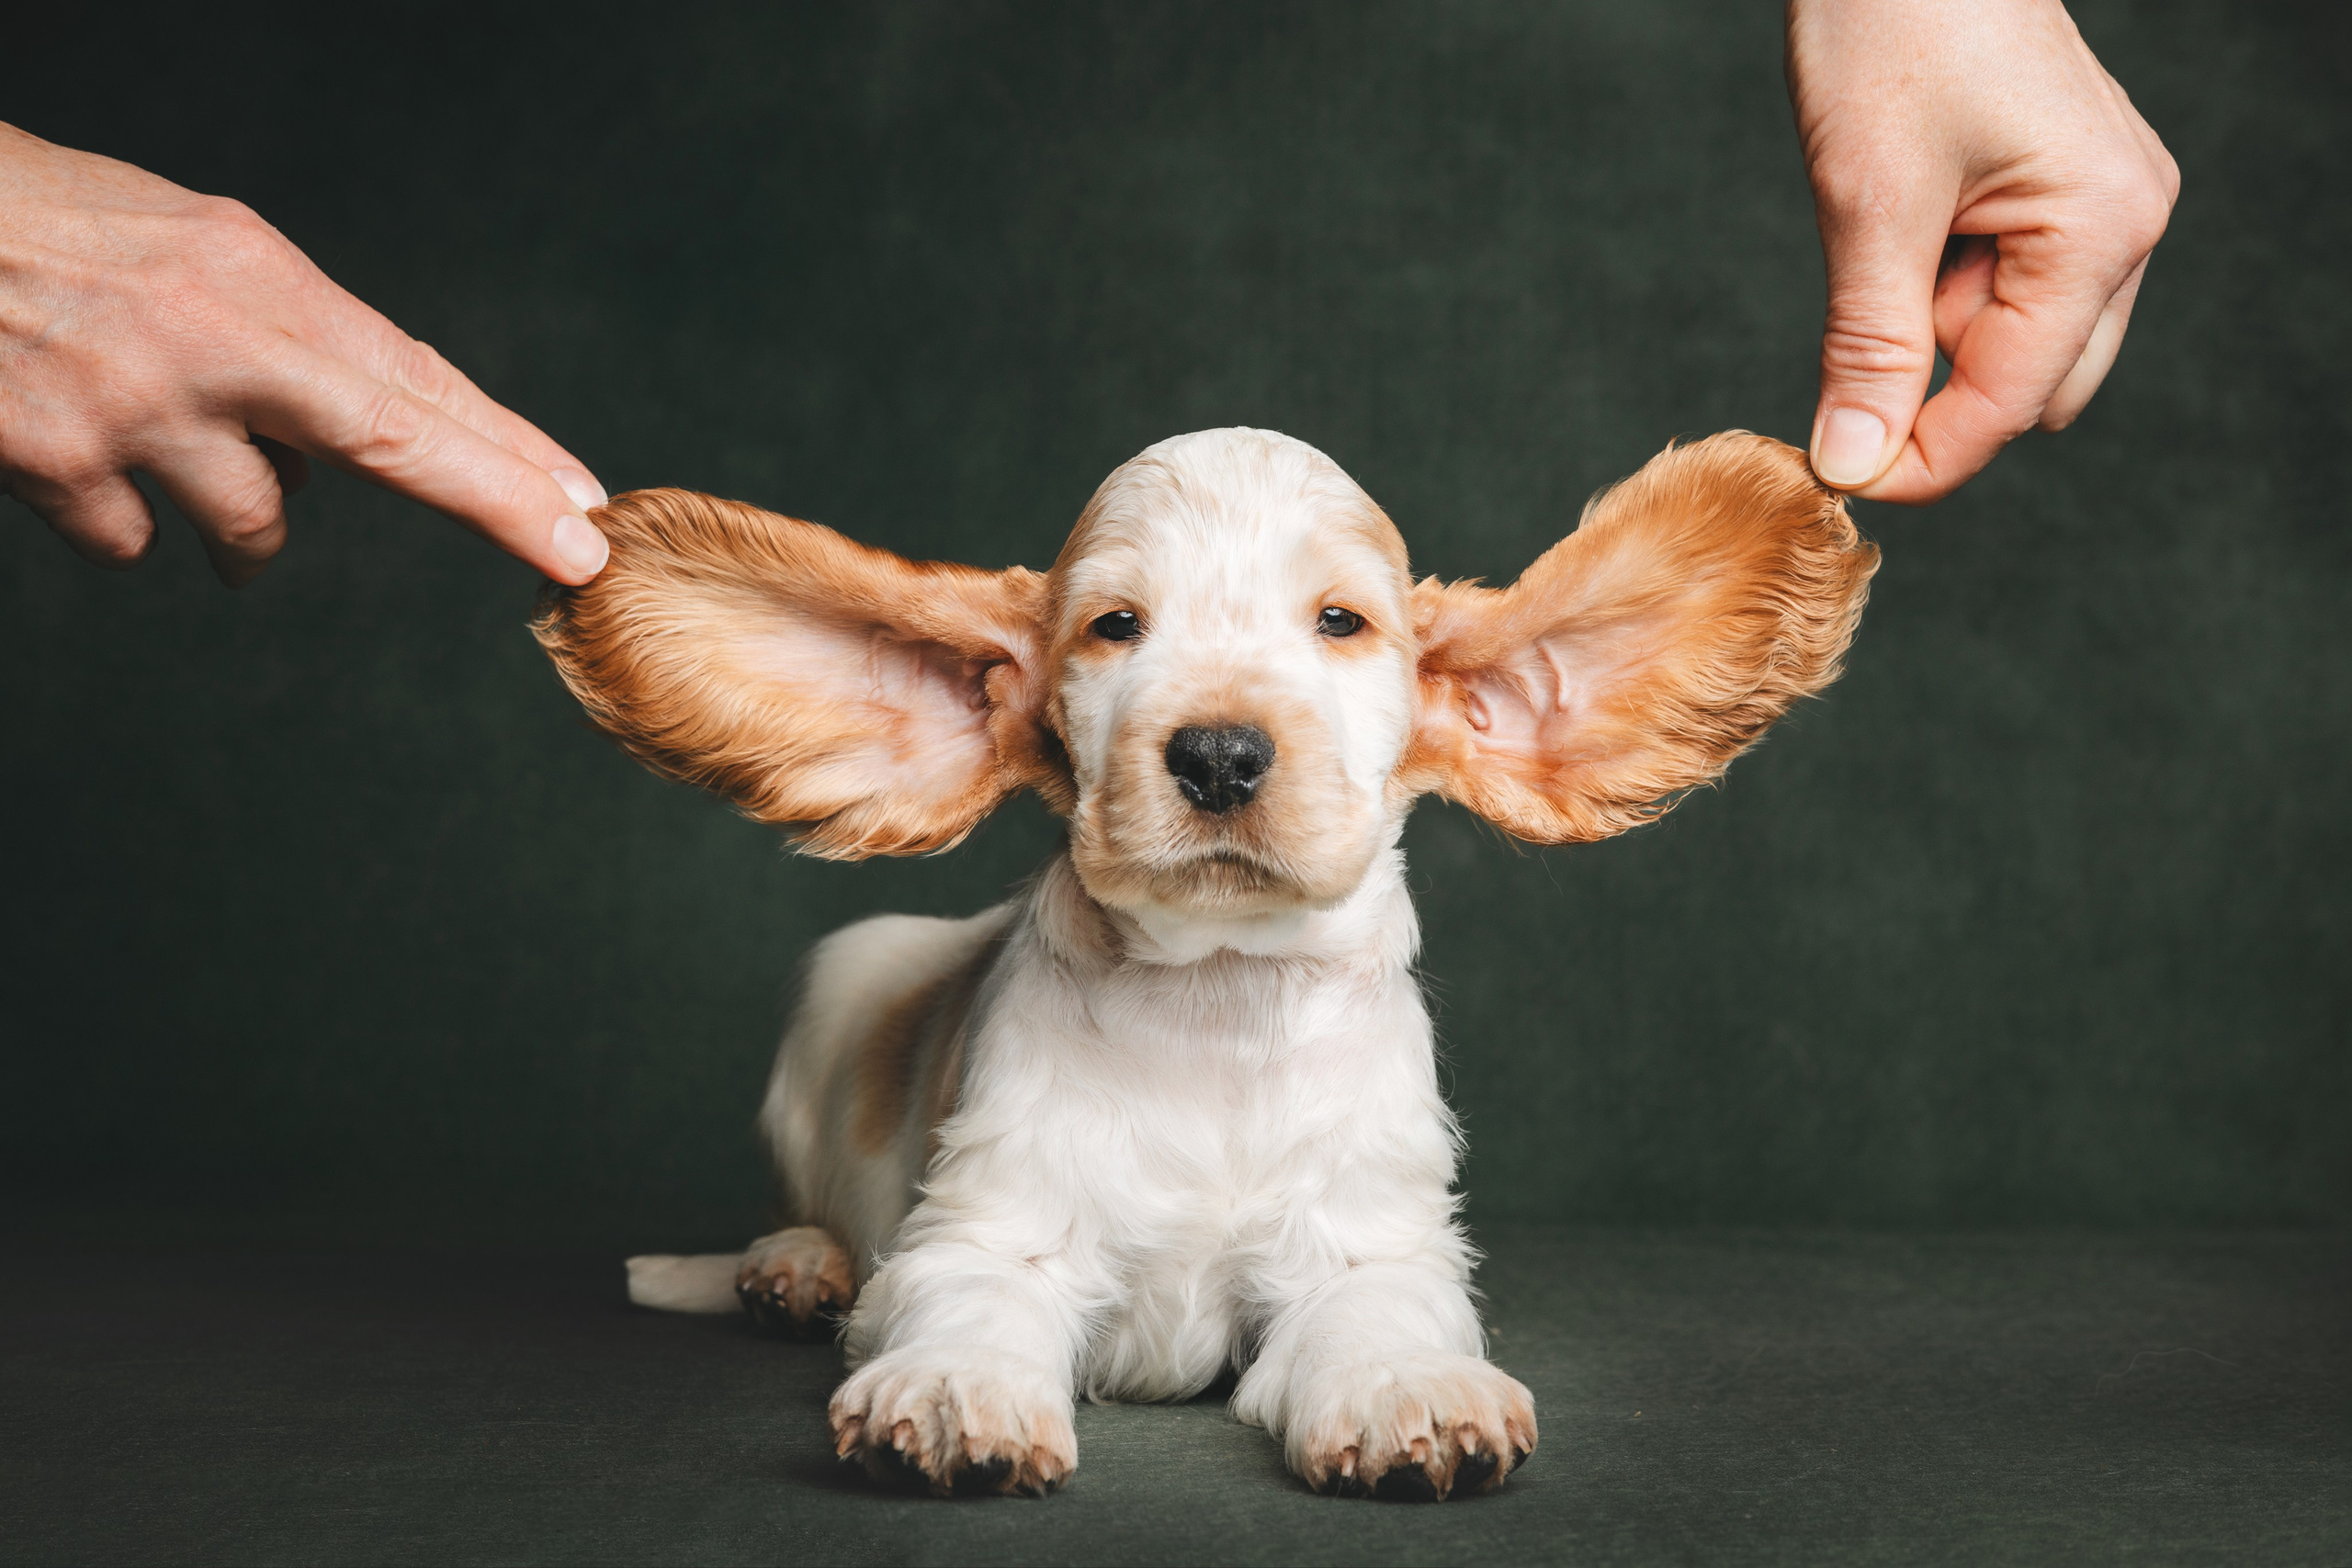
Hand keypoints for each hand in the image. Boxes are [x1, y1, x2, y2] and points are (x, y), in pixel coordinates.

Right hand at [0, 122, 607, 585]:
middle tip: (571, 553)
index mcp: (255, 274)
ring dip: (241, 523)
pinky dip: (122, 522)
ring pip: (253, 523)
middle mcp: (212, 339)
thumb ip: (278, 337)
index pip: (413, 375)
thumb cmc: (46, 225)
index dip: (507, 447)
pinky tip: (83, 464)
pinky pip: (132, 543)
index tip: (583, 499)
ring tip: (178, 457)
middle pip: (395, 444)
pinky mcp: (53, 463)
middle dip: (500, 503)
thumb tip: (337, 451)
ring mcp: (134, 406)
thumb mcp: (187, 245)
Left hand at [1786, 0, 2179, 502]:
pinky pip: (2002, 284)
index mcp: (2101, 229)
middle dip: (1935, 392)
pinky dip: (1938, 287)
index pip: (2009, 404)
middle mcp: (2126, 224)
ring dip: (1932, 332)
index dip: (1921, 458)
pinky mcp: (2060, 189)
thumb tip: (1854, 462)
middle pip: (2029, 387)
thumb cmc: (1895, 28)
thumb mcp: (1870, 204)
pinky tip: (1900, 226)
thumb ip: (1870, 346)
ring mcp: (2100, 206)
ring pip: (2011, 339)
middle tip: (1844, 359)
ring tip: (1880, 241)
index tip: (1836, 478)